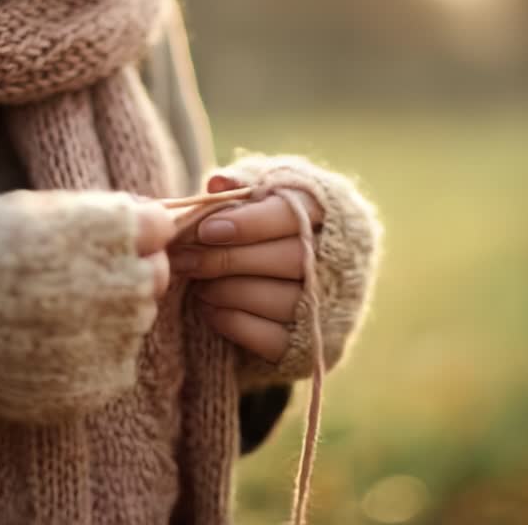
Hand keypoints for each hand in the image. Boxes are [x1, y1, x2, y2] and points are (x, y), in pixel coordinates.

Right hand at [0, 190, 176, 428]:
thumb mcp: (23, 207)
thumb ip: (87, 213)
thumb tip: (137, 216)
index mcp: (104, 228)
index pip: (160, 226)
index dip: (131, 232)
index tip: (104, 241)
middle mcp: (120, 282)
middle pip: (153, 275)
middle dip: (123, 274)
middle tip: (70, 282)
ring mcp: (111, 339)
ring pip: (135, 322)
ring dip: (107, 317)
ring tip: (46, 317)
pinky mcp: (96, 385)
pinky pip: (115, 366)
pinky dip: (89, 359)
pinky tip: (42, 349)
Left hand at [171, 175, 323, 362]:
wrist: (278, 281)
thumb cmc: (265, 224)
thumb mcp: (259, 194)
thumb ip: (241, 183)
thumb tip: (217, 184)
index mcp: (331, 212)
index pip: (295, 214)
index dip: (251, 223)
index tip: (208, 230)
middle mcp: (341, 259)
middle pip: (292, 258)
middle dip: (230, 260)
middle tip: (187, 260)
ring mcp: (329, 305)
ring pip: (282, 300)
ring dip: (229, 291)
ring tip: (197, 283)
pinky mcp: (310, 345)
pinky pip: (272, 338)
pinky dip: (233, 322)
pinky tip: (209, 308)